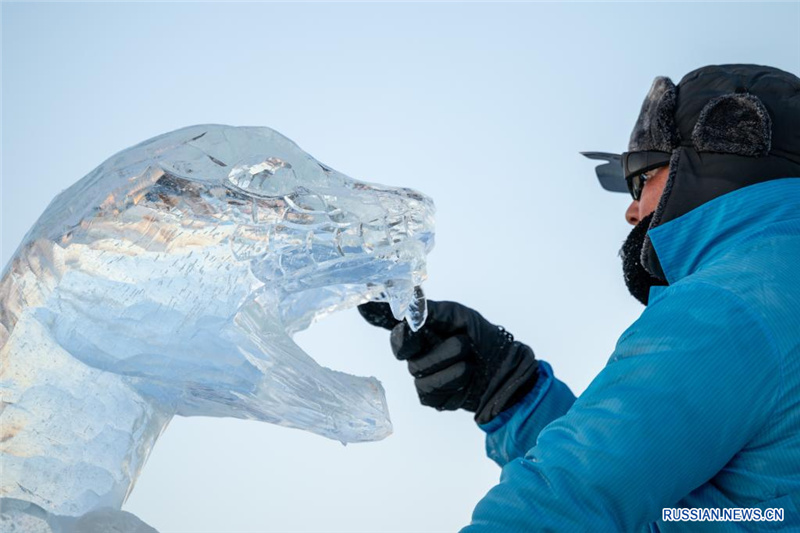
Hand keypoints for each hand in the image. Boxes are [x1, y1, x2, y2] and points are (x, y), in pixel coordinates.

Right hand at [358, 300, 537, 423]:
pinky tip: (467, 380)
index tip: (365, 305)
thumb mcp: (459, 317)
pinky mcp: (430, 398)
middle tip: (463, 343)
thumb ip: (431, 311)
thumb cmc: (483, 339)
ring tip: (471, 362)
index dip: (375, 313)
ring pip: (421, 372)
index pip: (389, 323)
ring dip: (455, 365)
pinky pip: (432, 391)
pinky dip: (456, 383)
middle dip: (441, 347)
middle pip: (404, 350)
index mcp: (419, 330)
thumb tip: (410, 297)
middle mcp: (415, 352)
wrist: (504, 372)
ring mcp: (420, 376)